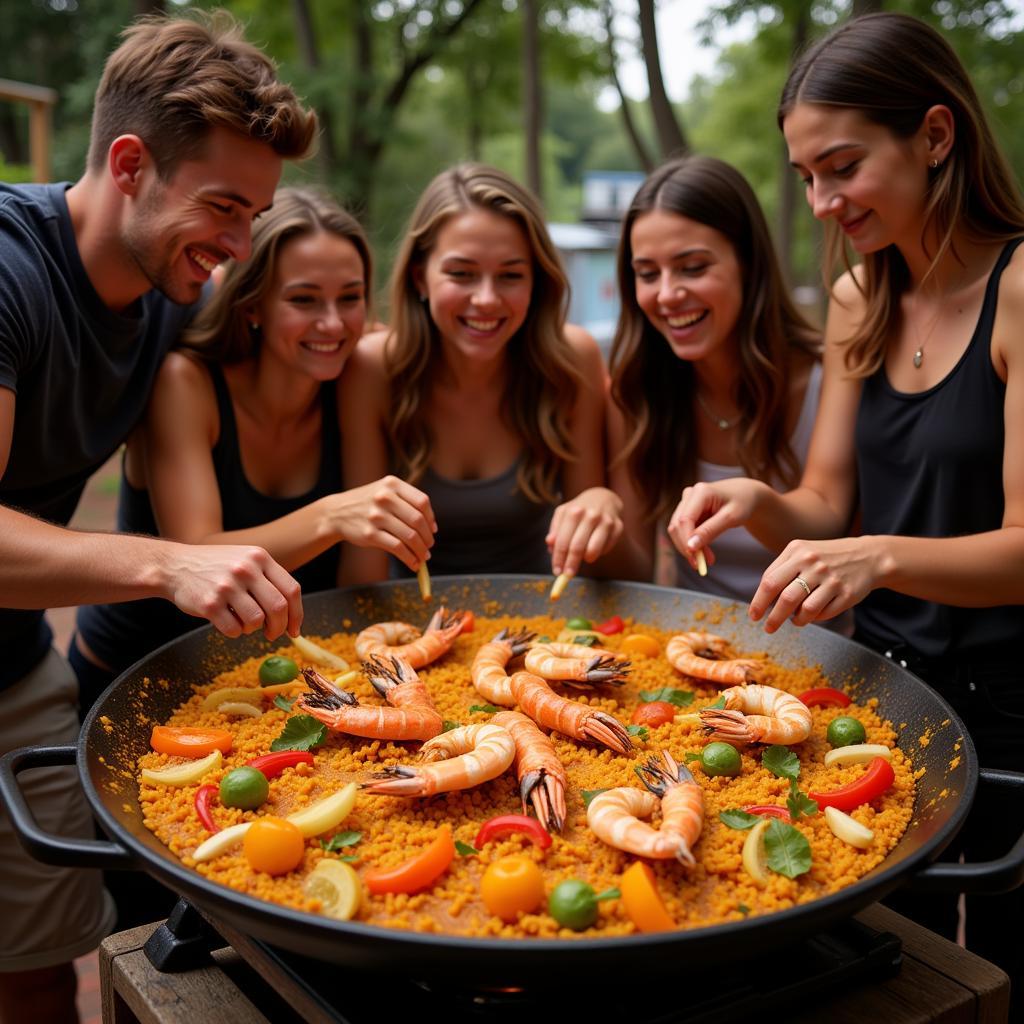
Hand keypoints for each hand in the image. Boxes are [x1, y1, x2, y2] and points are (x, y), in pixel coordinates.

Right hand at [162, 542, 302, 640]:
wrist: (174, 565)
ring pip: (256, 621)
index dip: (297, 614)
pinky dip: (234, 632)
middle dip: (279, 627)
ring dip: (253, 629)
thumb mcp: (245, 560)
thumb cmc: (216, 568)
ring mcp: (227, 586)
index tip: (295, 629)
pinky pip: (234, 630)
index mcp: (259, 557)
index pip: (291, 589)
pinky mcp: (209, 603)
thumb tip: (291, 616)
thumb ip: (268, 580)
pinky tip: (226, 621)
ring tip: (243, 622)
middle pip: (278, 608)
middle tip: (273, 635)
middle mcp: (245, 569)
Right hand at [330, 476, 435, 572]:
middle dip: (427, 537)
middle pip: (417, 520)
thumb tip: (431, 527)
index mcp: (392, 484)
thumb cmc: (367, 504)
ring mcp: (376, 516)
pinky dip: (409, 558)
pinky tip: (413, 563)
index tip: (433, 530)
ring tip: (423, 557)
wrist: (336, 513)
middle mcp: (385, 497)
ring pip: (409, 536)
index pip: (422, 501)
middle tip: (429, 547)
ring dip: (420, 550)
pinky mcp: (370, 534)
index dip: (431, 518)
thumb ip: (406, 502)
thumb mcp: (384, 491)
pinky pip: (397, 548)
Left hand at [546, 487, 623, 577]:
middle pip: (577, 548)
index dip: (558, 559)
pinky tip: (595, 547)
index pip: (562, 541)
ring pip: (593, 551)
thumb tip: (549, 544)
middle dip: (571, 565)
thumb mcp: (563, 513)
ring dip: (586, 559)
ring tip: (584, 557)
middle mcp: (591, 515)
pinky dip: (599, 553)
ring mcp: (606, 521)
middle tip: (567, 575)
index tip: (556, 571)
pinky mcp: (618, 527)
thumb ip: (555, 529)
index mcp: (574, 511)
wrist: (604, 497)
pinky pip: (606, 549)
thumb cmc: (579, 508)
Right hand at [667, 479, 763, 572]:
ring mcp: (686, 502)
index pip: (685, 519)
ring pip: (678, 530)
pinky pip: (684, 531)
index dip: (686, 540)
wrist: (746, 495)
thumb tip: (690, 547)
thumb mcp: (731, 518)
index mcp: (700, 492)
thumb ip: (710, 531)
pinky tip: (706, 553)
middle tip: (701, 565)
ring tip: (707, 560)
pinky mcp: (688, 511)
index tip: (695, 559)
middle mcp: (689, 495)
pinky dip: (693, 544)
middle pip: (677, 525)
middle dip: (687, 546)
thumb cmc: (742, 503)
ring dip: (690, 547)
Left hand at [750, 536, 880, 632]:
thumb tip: (763, 600)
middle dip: (773, 617)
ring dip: (795, 620)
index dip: (759, 601)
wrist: (868, 556)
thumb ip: (781, 571)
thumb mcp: (802, 553)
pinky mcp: (846, 593)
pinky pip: (823, 613)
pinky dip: (814, 618)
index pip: (770, 581)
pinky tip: (811, 615)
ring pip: (805, 609)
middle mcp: (813, 563)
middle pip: (785, 597)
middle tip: (767, 628)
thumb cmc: (826, 558)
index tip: (754, 615)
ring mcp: (831, 579)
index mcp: (797, 551)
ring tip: (794, 621)